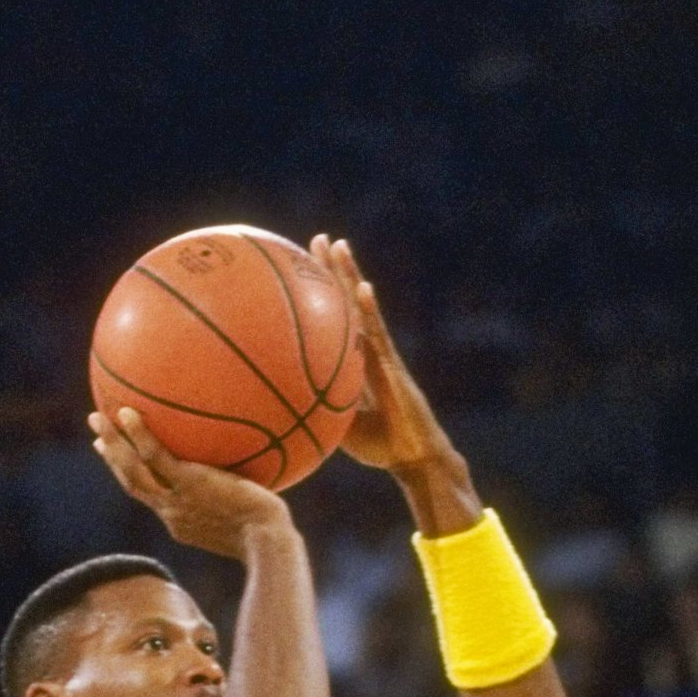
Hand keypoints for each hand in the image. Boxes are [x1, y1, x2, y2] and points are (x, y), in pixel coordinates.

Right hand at [88, 404, 292, 558]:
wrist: (268, 542)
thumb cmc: (271, 532)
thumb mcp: (251, 515)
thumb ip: (243, 494)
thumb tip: (256, 470)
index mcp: (181, 521)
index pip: (151, 496)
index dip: (131, 475)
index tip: (117, 457)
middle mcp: (171, 513)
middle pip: (132, 483)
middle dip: (112, 458)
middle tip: (96, 434)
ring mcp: (176, 501)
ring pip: (133, 471)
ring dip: (112, 444)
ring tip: (97, 417)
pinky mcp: (187, 485)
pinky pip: (155, 456)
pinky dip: (138, 435)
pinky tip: (127, 412)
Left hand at [308, 236, 450, 479]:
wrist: (416, 458)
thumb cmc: (382, 446)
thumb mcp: (338, 427)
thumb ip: (317, 410)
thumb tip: (280, 407)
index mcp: (357, 360)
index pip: (338, 318)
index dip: (324, 292)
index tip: (304, 264)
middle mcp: (371, 349)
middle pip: (350, 302)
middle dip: (335, 269)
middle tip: (318, 239)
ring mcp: (385, 354)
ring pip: (364, 308)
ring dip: (351, 275)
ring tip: (338, 245)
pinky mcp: (395, 366)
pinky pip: (379, 334)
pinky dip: (370, 311)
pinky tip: (362, 288)